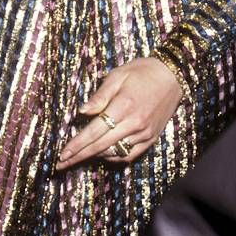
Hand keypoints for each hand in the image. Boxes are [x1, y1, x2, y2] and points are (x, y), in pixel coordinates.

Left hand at [57, 57, 181, 168]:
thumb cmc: (142, 71)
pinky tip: (103, 153)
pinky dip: (114, 156)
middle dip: (79, 156)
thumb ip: (99, 96)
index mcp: (123, 106)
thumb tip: (81, 112)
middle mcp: (134, 124)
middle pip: (100, 146)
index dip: (76, 144)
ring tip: (80, 156)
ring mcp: (144, 133)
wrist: (173, 76)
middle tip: (62, 164)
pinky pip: (129, 154)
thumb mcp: (118, 75)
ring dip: (95, 156)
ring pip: (114, 152)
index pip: (94, 131)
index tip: (62, 154)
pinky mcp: (151, 138)